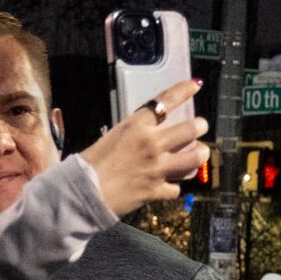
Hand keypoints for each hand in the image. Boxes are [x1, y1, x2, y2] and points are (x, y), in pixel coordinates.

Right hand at [79, 78, 209, 216]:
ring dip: (198, 154)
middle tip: (198, 128)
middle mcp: (152, 144)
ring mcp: (157, 168)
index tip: (195, 85)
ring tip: (196, 154)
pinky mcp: (156, 190)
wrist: (81, 194)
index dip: (184, 90)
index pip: (166, 101)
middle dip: (199, 126)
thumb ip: (133, 135)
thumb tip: (150, 135)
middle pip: (192, 128)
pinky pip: (176, 187)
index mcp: (136, 127)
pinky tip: (170, 184)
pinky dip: (174, 186)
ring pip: (196, 157)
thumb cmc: (87, 165)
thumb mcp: (110, 138)